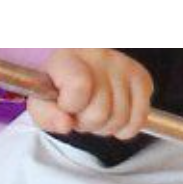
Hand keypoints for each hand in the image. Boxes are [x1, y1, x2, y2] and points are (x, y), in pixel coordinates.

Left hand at [28, 50, 153, 138]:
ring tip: (95, 112)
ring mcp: (124, 66)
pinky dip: (126, 128)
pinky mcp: (141, 78)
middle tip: (80, 112)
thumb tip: (66, 124)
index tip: (64, 104)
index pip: (80, 86)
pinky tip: (113, 117)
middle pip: (100, 112)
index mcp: (69, 55)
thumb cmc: (57, 88)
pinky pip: (139, 118)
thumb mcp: (41, 102)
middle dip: (87, 123)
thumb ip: (46, 114)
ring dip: (105, 126)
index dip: (71, 107)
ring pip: (120, 118)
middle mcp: (100, 55)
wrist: (76, 69)